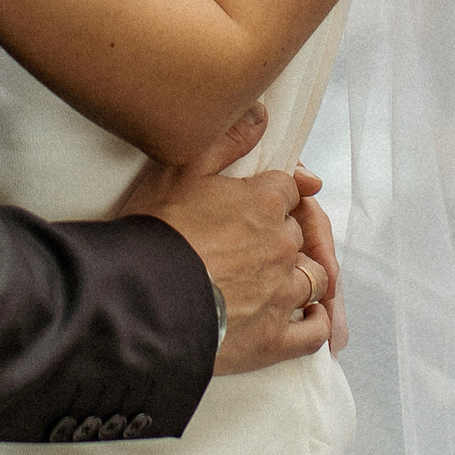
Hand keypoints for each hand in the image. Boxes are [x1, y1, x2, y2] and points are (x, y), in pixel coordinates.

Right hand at [124, 119, 341, 375]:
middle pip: (298, 235)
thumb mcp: (180, 169)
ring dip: (301, 277)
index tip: (260, 205)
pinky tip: (304, 319)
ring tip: (278, 283)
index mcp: (264, 203)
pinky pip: (314, 332)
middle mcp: (282, 247)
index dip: (275, 196)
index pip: (288, 191)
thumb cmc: (155, 232)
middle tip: (253, 247)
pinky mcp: (274, 340)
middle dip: (282, 238)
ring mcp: (282, 295)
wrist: (139, 300)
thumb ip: (226, 138)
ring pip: (312, 280)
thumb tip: (262, 115)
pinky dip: (315, 324)